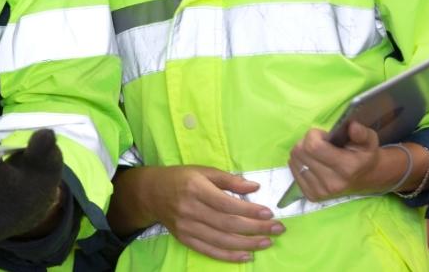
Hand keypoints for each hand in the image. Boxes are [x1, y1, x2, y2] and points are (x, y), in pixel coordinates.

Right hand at [142, 166, 283, 262]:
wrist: (152, 193)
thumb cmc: (181, 178)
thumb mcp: (204, 171)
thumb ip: (229, 180)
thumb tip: (255, 188)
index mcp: (196, 188)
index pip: (227, 204)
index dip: (249, 210)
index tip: (269, 213)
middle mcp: (191, 210)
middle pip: (228, 224)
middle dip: (255, 228)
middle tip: (277, 229)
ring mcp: (187, 227)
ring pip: (222, 240)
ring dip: (248, 243)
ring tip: (267, 242)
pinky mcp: (185, 239)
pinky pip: (210, 251)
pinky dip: (230, 256)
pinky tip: (247, 255)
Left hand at [287, 122, 387, 200]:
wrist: (364, 178)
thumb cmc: (363, 155)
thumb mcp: (369, 140)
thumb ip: (362, 132)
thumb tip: (352, 126)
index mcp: (346, 168)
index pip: (313, 146)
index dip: (314, 135)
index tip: (324, 135)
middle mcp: (332, 183)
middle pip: (301, 152)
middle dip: (307, 141)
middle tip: (320, 143)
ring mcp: (320, 191)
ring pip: (294, 160)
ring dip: (302, 151)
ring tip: (317, 153)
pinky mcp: (311, 196)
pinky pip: (293, 170)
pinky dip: (299, 162)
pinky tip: (312, 162)